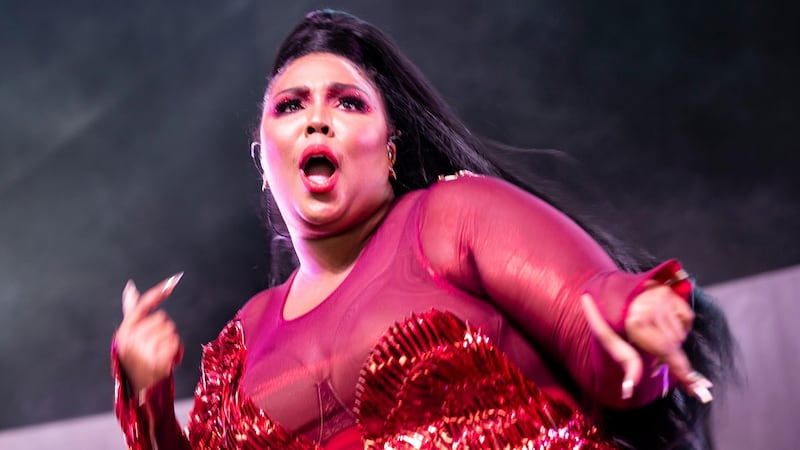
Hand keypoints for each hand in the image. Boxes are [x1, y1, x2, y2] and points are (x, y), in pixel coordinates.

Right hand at [115, 272, 184, 393]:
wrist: (141, 390)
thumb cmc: (137, 360)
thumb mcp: (131, 335)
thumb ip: (132, 310)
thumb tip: (130, 287)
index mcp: (124, 331)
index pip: (143, 305)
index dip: (159, 292)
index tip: (174, 280)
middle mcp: (130, 340)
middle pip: (163, 319)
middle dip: (165, 331)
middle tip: (156, 347)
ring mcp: (142, 351)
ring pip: (171, 331)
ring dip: (171, 342)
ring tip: (160, 354)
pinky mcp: (155, 362)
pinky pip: (176, 344)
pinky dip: (176, 352)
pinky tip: (167, 361)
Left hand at [581, 287, 712, 402]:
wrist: (609, 292)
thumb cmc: (611, 319)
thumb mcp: (611, 342)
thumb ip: (627, 364)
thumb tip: (629, 388)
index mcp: (635, 322)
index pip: (665, 350)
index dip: (681, 370)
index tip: (696, 388)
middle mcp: (651, 308)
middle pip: (674, 345)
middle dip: (668, 354)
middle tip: (654, 354)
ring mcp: (662, 298)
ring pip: (681, 334)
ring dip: (672, 340)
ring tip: (654, 333)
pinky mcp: (670, 293)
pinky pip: (687, 319)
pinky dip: (680, 325)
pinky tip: (663, 322)